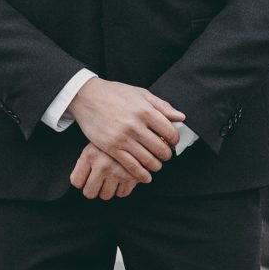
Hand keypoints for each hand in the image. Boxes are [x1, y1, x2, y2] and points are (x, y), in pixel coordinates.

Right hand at [66, 77, 185, 181]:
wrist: (87, 96)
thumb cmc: (115, 93)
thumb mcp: (141, 94)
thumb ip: (162, 106)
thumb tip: (181, 117)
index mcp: (145, 111)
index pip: (170, 132)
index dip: (174, 140)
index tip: (172, 142)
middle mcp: (135, 125)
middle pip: (161, 148)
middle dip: (166, 155)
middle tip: (165, 155)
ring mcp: (123, 138)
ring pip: (148, 160)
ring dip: (156, 165)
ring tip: (156, 164)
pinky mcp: (111, 147)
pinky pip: (131, 166)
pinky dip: (141, 174)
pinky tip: (145, 176)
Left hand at [70, 143, 141, 199]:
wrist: (134, 136)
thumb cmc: (110, 144)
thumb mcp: (93, 148)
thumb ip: (84, 165)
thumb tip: (79, 184)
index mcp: (90, 155)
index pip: (76, 182)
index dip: (81, 181)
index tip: (85, 178)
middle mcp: (103, 165)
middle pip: (90, 193)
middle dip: (93, 189)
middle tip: (97, 181)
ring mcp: (118, 172)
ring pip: (106, 195)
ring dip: (107, 189)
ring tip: (111, 177)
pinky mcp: (133, 177)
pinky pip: (122, 194)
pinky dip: (122, 188)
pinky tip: (122, 177)